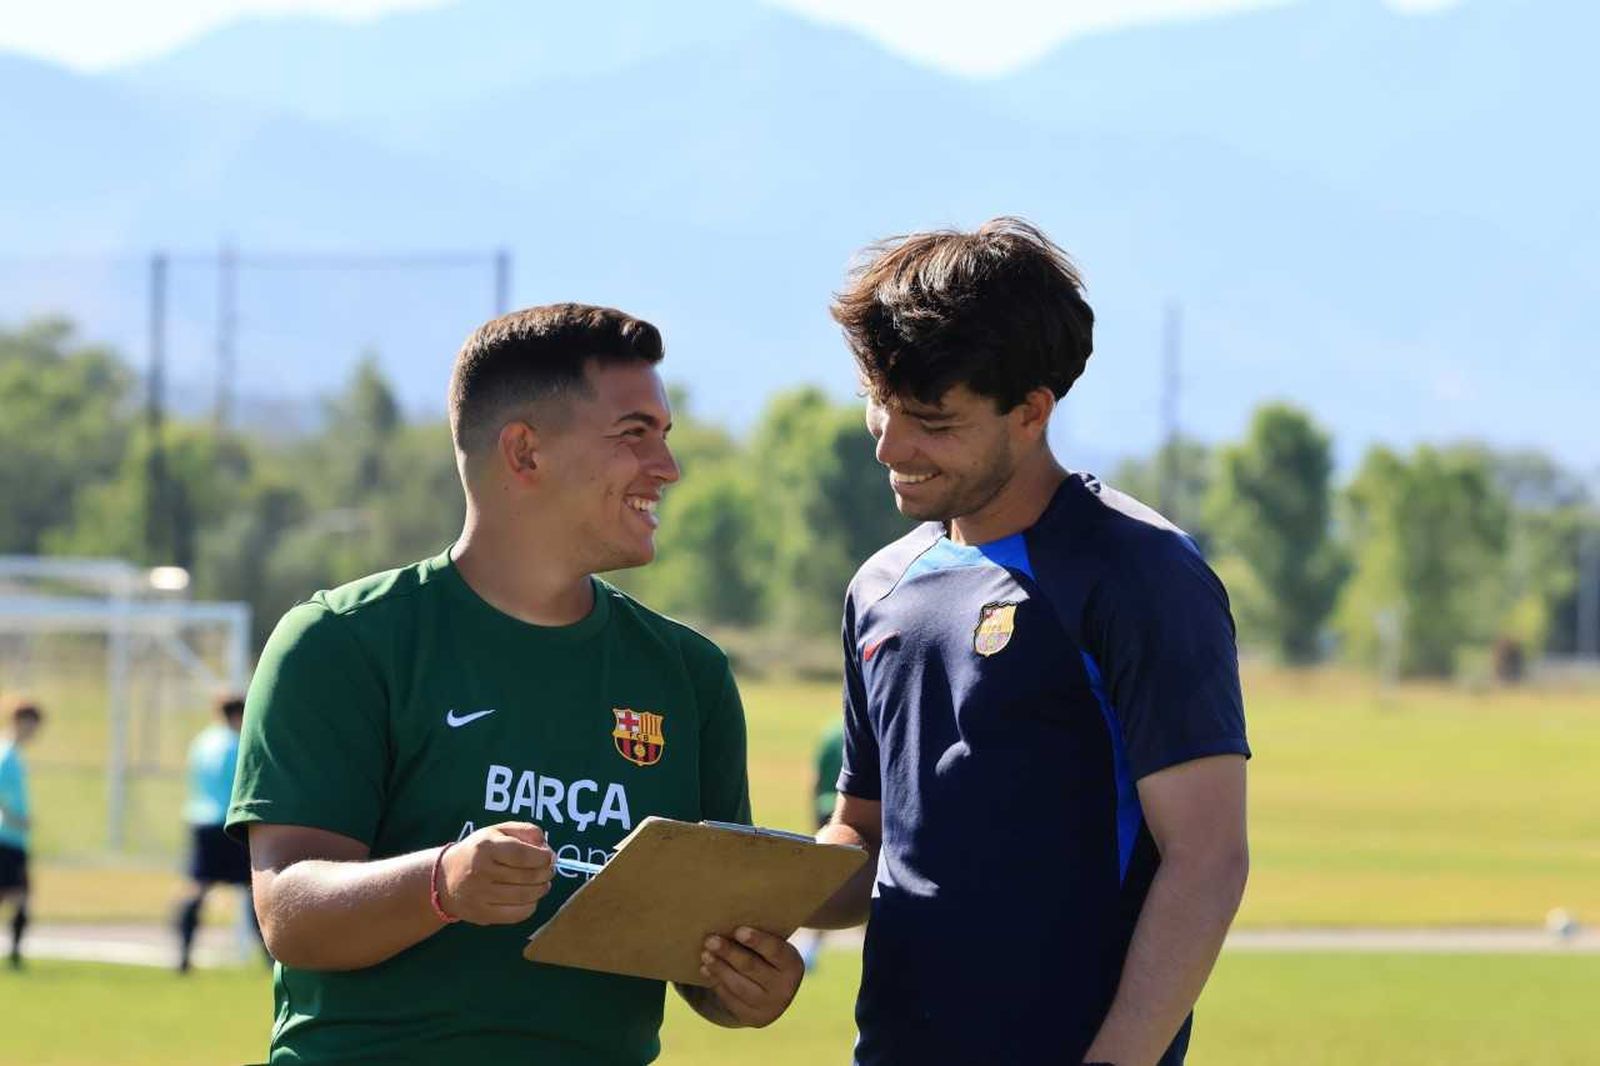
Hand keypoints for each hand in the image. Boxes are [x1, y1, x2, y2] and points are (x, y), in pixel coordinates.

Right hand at [438, 822, 554, 924]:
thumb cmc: (478, 851)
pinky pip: (518, 914)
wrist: (445, 878)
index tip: (549, 857)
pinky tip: (529, 897)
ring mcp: (480, 896)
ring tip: (542, 883)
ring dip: (542, 889)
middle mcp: (481, 871)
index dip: (543, 857)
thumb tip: (546, 848)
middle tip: (549, 870)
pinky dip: (531, 905)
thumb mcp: (498, 831)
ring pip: (526, 896)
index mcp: (485, 847)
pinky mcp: (482, 915)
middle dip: (546, 873)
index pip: (522, 855)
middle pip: (528, 876)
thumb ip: (525, 831)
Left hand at [699, 926, 803, 1026]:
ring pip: (738, 985)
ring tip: (705, 954)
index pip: (775, 951)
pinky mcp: (752, 1018)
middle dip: (729, 953)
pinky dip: (716, 983)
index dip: (757, 940)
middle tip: (710, 940)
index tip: (738, 930)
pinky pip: (731, 1000)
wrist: (774, 994)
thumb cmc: (768, 958)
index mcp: (793, 965)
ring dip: (719, 968)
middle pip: (752, 967)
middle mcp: (784, 988)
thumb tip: (728, 921)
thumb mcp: (773, 948)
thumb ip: (759, 939)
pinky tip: (706, 970)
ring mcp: (769, 1007)